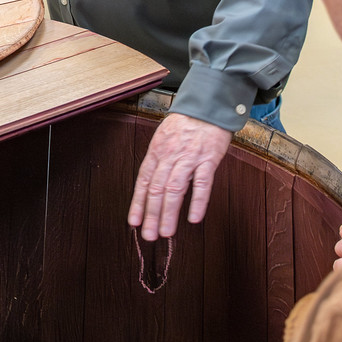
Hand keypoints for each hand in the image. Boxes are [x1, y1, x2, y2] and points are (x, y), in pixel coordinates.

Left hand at [128, 112, 233, 241]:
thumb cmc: (185, 124)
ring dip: (169, 213)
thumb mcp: (163, 138)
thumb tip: (150, 185)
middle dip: (151, 215)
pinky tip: (193, 218)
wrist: (207, 106)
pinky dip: (197, 202)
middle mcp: (169, 156)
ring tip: (166, 232)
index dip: (138, 203)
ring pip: (174, 189)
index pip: (143, 181)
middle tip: (149, 235)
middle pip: (156, 189)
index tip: (134, 222)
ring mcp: (189, 158)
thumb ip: (158, 161)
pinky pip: (202, 183)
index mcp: (156, 152)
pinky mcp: (208, 159)